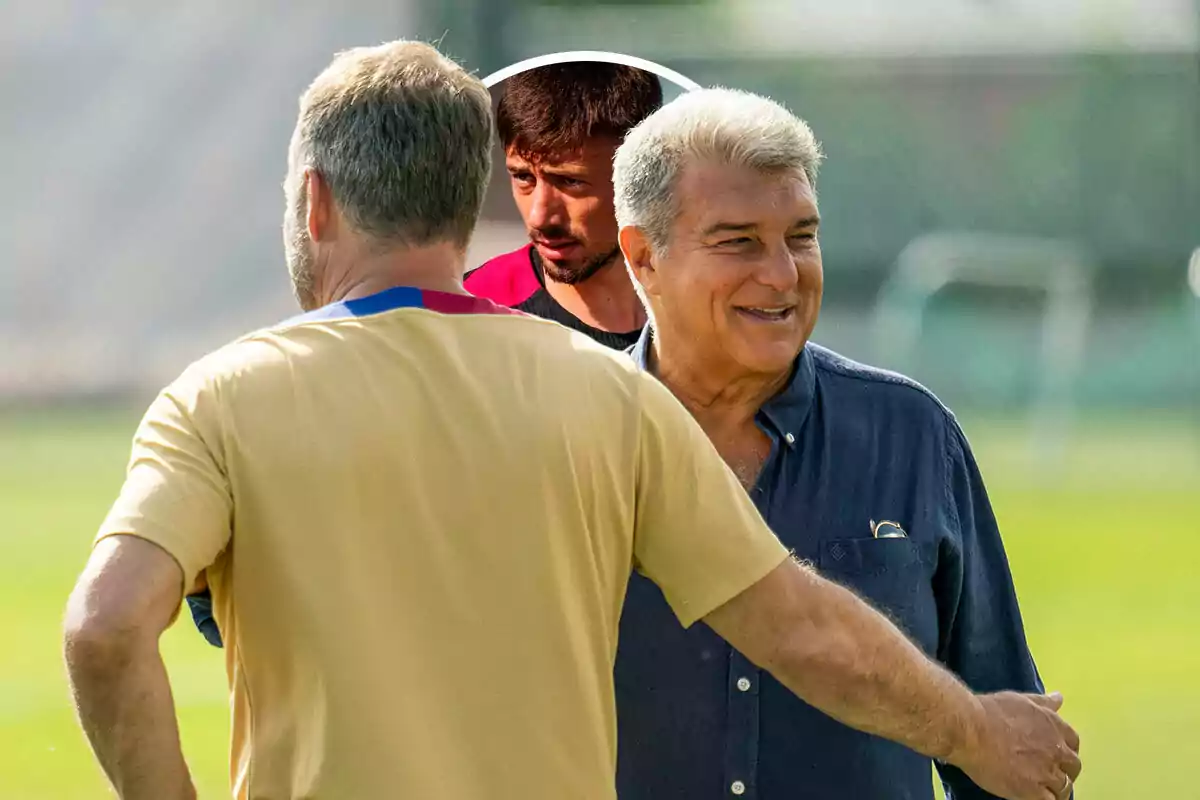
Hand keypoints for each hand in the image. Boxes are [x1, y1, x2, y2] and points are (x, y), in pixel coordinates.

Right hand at [951, 691, 1080, 799]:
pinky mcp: (1032, 791)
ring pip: (1063, 788)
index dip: (1064, 749)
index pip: (1073, 742)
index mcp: (1054, 726)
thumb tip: (1059, 698)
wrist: (971, 730)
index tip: (1055, 753)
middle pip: (1073, 767)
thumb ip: (1043, 702)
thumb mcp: (1020, 701)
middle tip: (1048, 772)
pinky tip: (1034, 796)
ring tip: (1040, 788)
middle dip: (1064, 770)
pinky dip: (1046, 799)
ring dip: (1055, 788)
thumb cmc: (990, 711)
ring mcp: (1046, 772)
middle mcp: (1056, 750)